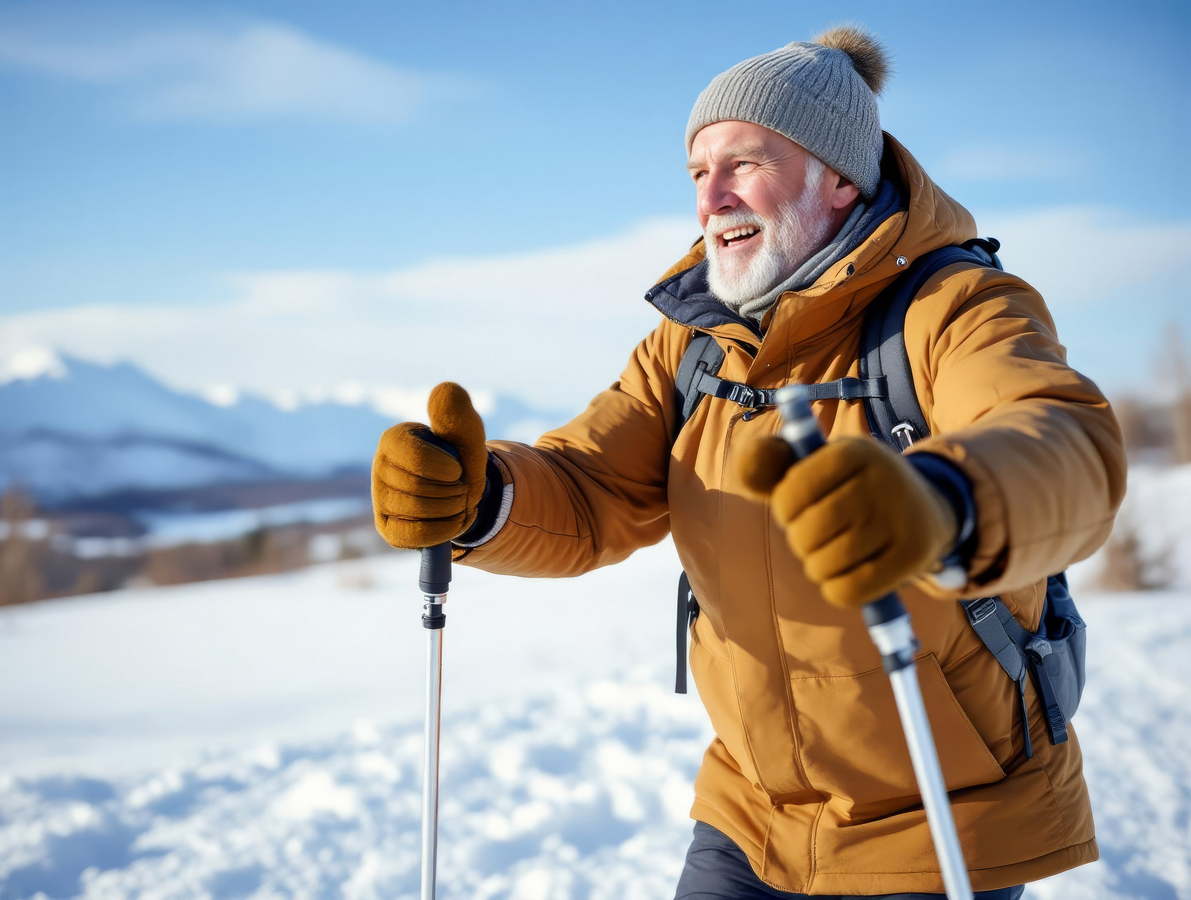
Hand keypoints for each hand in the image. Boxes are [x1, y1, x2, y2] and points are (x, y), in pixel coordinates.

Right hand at [372, 382, 487, 548]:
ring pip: (419, 513)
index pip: (414, 456)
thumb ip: (457, 413)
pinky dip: (443, 530)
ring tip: (457, 502)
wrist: (464, 491)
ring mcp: (380, 500)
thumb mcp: (466, 433)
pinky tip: (451, 520)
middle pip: (419, 489)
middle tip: (461, 486)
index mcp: (394, 439)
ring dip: (452, 510)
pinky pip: (415, 536)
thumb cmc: (461, 457)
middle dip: (454, 491)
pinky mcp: (387, 528)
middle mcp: (380, 467)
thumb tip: (444, 390)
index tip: (459, 468)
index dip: (447, 468)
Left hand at [736, 435, 956, 608]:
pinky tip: (847, 574)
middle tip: (817, 533)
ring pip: (826, 565)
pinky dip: (837, 589)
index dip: (784, 511)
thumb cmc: (848, 488)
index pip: (789, 496)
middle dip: (801, 540)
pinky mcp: (914, 555)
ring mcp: (902, 517)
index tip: (799, 507)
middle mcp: (883, 478)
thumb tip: (750, 462)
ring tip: (832, 553)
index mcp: (852, 451)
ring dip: (818, 566)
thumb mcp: (811, 466)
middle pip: (806, 534)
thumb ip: (768, 463)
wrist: (924, 508)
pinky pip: (849, 591)